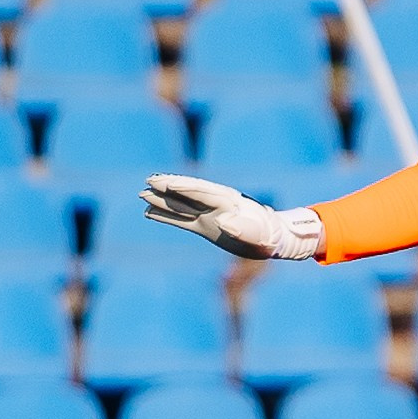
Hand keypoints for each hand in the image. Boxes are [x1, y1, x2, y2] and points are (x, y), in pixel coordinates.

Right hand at [141, 175, 321, 260]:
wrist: (274, 239)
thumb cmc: (268, 237)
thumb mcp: (259, 235)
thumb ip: (243, 229)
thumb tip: (225, 222)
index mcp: (230, 203)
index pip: (204, 192)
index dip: (186, 188)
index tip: (168, 183)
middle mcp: (217, 205)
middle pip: (190, 193)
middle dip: (170, 186)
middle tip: (149, 180)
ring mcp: (209, 214)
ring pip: (182, 204)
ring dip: (164, 199)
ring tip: (143, 192)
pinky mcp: (206, 226)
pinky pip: (182, 219)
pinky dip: (166, 216)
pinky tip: (149, 212)